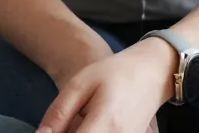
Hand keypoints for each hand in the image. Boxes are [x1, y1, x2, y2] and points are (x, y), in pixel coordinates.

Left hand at [39, 39, 173, 132]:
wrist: (151, 72)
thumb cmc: (114, 73)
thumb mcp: (81, 83)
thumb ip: (60, 112)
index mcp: (105, 123)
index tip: (47, 131)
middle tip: (64, 122)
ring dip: (79, 132)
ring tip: (79, 118)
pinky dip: (91, 132)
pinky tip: (90, 123)